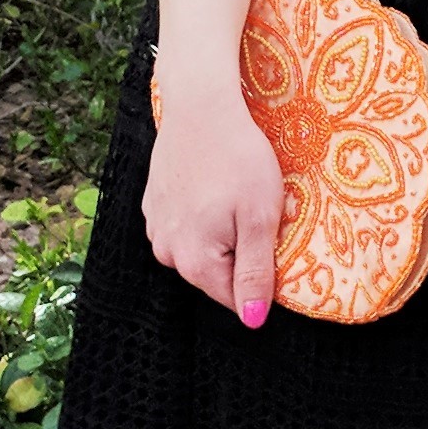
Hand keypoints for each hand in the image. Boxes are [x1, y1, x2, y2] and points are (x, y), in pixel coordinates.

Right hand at [143, 75, 283, 323]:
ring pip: (199, 250)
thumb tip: (252, 321)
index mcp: (194, 262)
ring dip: (221, 234)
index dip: (262, 279)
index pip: (235, 298)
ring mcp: (155, 227)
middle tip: (256, 213)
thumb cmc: (238, 160)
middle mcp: (166, 252)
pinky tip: (214, 187)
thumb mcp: (259, 219)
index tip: (274, 245)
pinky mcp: (153, 204)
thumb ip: (255, 274)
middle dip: (240, 254)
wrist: (200, 107)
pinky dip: (202, 215)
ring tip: (235, 197)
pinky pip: (185, 226)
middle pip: (216, 275)